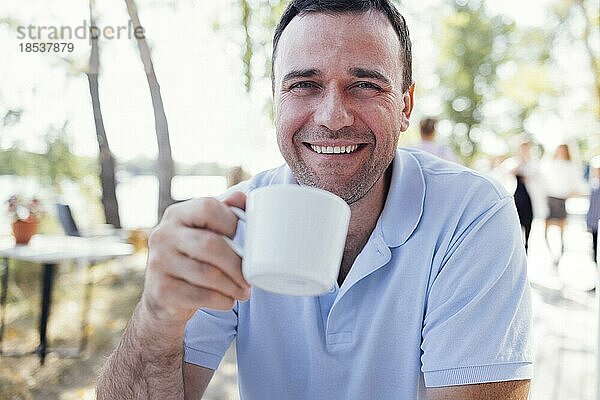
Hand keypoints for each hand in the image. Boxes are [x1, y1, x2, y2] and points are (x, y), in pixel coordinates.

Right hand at [140, 191, 250, 328]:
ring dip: (233, 286)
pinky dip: (222, 300)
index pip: (208, 208)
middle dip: (237, 263)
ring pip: (208, 274)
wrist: (162, 298)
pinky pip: (200, 296)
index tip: (248, 240)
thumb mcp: (204, 233)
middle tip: (251, 277)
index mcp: (177, 215)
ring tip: (245, 291)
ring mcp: (159, 262)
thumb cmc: (193, 259)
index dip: (232, 222)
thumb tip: (243, 198)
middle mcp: (163, 235)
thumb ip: (223, 214)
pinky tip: (229, 300)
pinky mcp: (161, 290)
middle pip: (210, 245)